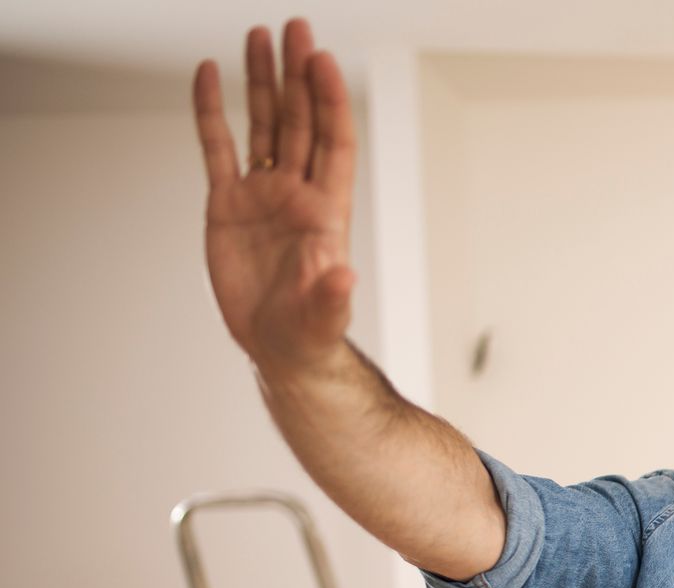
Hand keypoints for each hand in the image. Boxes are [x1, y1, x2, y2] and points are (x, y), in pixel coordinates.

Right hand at [193, 20, 356, 373]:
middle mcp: (297, 194)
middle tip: (295, 26)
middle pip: (299, 121)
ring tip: (258, 35)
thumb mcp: (322, 317)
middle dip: (298, 74)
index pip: (333, 142)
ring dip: (262, 82)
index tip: (322, 59)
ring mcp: (262, 195)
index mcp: (325, 212)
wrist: (278, 347)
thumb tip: (343, 275)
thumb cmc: (309, 334)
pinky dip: (210, 111)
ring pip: (264, 125)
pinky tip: (207, 73)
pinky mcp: (227, 205)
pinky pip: (217, 147)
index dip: (329, 101)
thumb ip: (331, 295)